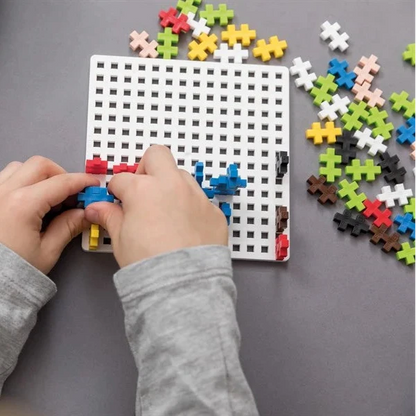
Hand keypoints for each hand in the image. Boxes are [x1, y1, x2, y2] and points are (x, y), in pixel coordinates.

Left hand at [0, 156, 98, 273]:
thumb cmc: (10, 273)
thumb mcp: (47, 251)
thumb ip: (69, 226)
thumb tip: (84, 213)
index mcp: (22, 205)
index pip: (61, 182)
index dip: (82, 181)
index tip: (93, 184)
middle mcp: (3, 193)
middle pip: (40, 165)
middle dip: (61, 175)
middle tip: (72, 193)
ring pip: (20, 167)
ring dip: (40, 177)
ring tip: (50, 198)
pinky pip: (5, 179)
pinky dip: (22, 182)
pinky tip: (31, 202)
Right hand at [85, 145, 227, 267]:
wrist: (184, 285)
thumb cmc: (150, 265)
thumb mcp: (121, 240)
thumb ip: (110, 217)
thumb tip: (97, 208)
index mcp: (143, 190)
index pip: (122, 179)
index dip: (116, 190)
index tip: (117, 200)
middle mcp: (172, 186)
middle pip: (157, 156)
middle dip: (146, 167)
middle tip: (143, 189)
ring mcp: (196, 196)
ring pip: (182, 175)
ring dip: (171, 185)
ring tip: (165, 210)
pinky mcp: (213, 212)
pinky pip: (200, 200)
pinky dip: (191, 207)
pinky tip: (185, 228)